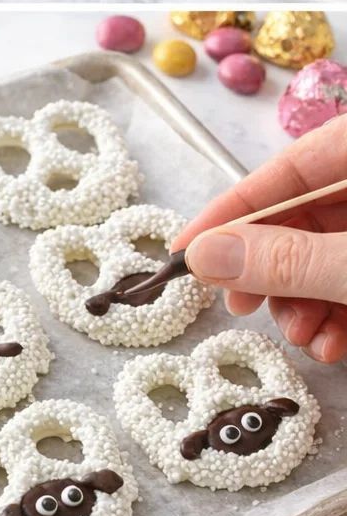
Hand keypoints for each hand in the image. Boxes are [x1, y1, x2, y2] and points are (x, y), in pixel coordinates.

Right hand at [172, 115, 346, 363]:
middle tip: (241, 304)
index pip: (285, 170)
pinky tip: (330, 344)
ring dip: (303, 302)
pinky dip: (336, 313)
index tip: (184, 251)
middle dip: (270, 269)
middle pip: (303, 215)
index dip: (230, 212)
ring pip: (326, 253)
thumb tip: (205, 255)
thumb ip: (291, 260)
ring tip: (301, 336)